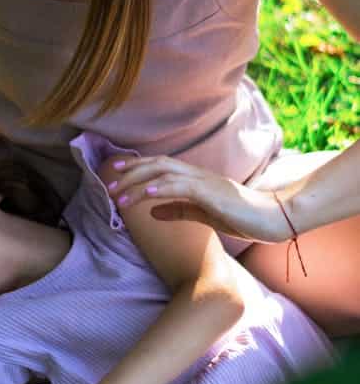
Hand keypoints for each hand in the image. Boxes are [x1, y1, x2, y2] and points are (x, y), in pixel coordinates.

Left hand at [106, 155, 292, 242]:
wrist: (274, 219)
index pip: (160, 166)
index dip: (136, 167)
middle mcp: (198, 175)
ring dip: (139, 182)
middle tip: (109, 181)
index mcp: (196, 179)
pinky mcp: (213, 193)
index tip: (115, 173)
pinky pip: (183, 186)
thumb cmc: (243, 217)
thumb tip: (152, 211)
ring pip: (165, 172)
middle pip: (157, 163)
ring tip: (120, 194)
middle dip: (131, 171)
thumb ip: (178, 210)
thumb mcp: (204, 214)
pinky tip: (148, 193)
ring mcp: (206, 182)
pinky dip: (163, 187)